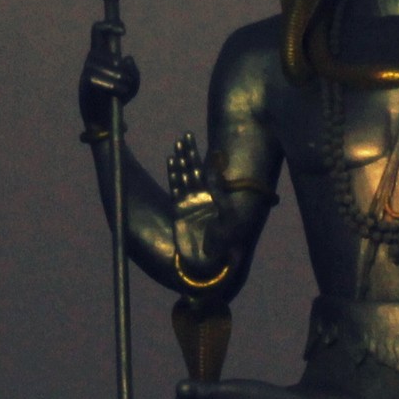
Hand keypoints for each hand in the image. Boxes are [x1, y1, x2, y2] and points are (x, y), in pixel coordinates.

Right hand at [78, 21, 139, 128]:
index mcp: (101, 54)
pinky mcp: (84, 80)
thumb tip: (127, 58)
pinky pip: (100, 77)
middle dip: (123, 70)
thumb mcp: (132, 86)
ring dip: (121, 79)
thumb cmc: (116, 99)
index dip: (110, 25)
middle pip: (113, 55)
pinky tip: (117, 94)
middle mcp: (92, 58)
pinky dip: (113, 86)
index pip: (99, 31)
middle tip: (126, 81)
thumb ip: (134, 73)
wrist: (103, 120)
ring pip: (110, 65)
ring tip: (123, 91)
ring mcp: (87, 68)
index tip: (123, 32)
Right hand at [167, 132, 227, 278]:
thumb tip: (213, 171)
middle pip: (194, 169)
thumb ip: (219, 193)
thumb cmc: (224, 241)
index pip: (208, 171)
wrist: (209, 262)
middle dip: (190, 153)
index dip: (204, 156)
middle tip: (186, 136)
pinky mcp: (178, 210)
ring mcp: (189, 202)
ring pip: (183, 176)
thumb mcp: (226, 215)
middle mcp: (202, 196)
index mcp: (216, 197)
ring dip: (180, 160)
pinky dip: (173, 174)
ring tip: (178, 144)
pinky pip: (174, 188)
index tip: (200, 141)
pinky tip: (171, 160)